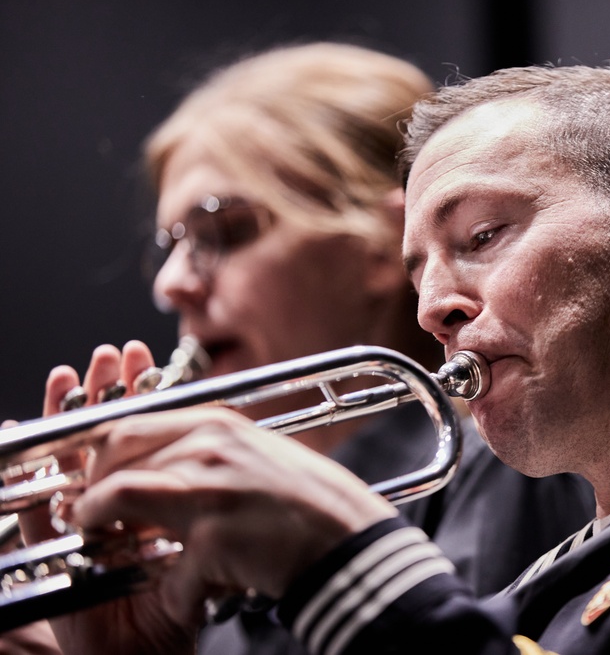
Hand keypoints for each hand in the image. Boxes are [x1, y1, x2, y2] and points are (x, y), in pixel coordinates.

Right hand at [9, 341, 193, 653]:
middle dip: (103, 395)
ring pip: (65, 458)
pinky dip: (29, 467)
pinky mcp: (50, 551)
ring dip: (65, 414)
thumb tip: (218, 447)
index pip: (139, 434)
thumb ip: (202, 503)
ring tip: (72, 373)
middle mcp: (112, 504)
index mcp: (151, 495)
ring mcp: (79, 525)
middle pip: (100, 436)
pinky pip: (35, 506)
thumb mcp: (207, 539)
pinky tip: (19, 428)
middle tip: (112, 356)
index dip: (136, 396)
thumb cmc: (187, 595)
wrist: (157, 651)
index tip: (141, 360)